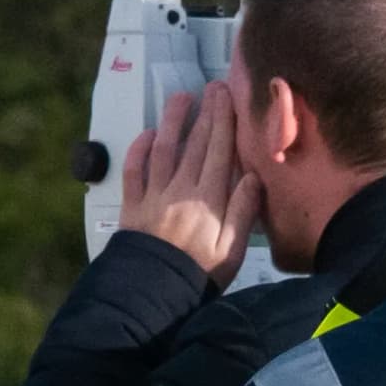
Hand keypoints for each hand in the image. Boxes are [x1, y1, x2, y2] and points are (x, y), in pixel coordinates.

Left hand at [119, 83, 259, 282]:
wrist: (154, 297)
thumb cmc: (199, 276)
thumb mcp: (232, 250)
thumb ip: (243, 212)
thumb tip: (253, 176)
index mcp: (209, 201)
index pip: (219, 152)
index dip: (223, 121)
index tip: (227, 97)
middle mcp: (181, 192)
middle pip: (195, 144)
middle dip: (206, 113)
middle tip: (212, 88)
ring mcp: (153, 196)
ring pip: (163, 149)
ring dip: (172, 121)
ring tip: (180, 98)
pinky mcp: (132, 206)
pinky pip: (134, 171)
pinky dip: (139, 149)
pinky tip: (147, 134)